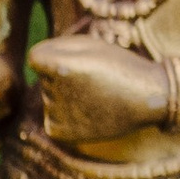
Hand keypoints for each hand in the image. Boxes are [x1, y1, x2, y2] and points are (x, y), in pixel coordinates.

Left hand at [31, 32, 174, 145]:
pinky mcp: (58, 133)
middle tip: (96, 80)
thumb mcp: (88, 45)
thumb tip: (32, 63)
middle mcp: (53, 91)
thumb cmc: (118, 66)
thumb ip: (55, 48)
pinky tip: (88, 114)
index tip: (80, 60)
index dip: (57, 55)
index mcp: (59, 67)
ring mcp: (55, 115)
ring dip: (66, 96)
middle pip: (45, 78)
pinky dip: (66, 116)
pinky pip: (52, 118)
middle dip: (63, 76)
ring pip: (49, 97)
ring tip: (96, 97)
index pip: (36, 57)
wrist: (147, 98)